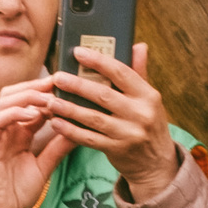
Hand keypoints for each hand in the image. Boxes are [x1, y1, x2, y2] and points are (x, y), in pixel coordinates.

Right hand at [0, 77, 68, 207]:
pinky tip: (33, 115)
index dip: (49, 92)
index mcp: (19, 134)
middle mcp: (7, 130)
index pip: (32, 103)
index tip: (69, 87)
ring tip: (48, 98)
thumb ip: (57, 148)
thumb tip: (79, 131)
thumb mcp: (44, 168)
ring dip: (28, 95)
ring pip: (6, 101)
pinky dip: (15, 112)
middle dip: (37, 85)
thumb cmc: (16, 194)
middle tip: (59, 83)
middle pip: (16, 94)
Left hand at [46, 39, 178, 201]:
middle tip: (57, 77)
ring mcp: (128, 134)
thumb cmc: (148, 123)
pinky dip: (71, 130)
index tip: (78, 52)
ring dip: (69, 108)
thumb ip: (139, 73)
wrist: (156, 163)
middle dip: (77, 85)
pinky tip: (56, 123)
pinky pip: (89, 139)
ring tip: (51, 100)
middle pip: (103, 95)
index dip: (99, 61)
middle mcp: (140, 113)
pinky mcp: (116, 150)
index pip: (121, 73)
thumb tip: (138, 45)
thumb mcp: (149, 99)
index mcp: (148, 95)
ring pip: (93, 118)